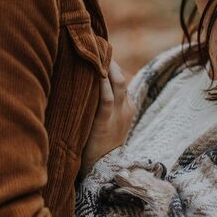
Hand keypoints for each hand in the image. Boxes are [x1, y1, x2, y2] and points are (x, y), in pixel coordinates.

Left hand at [82, 60, 135, 174]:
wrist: (104, 171)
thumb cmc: (100, 147)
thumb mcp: (107, 124)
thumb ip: (103, 106)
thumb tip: (88, 88)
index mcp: (128, 108)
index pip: (121, 81)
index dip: (111, 66)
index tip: (100, 52)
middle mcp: (126, 108)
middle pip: (121, 77)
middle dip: (109, 61)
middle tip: (96, 46)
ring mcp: (119, 115)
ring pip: (118, 83)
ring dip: (107, 66)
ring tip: (96, 51)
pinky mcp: (107, 122)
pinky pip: (107, 97)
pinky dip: (102, 83)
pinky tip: (94, 71)